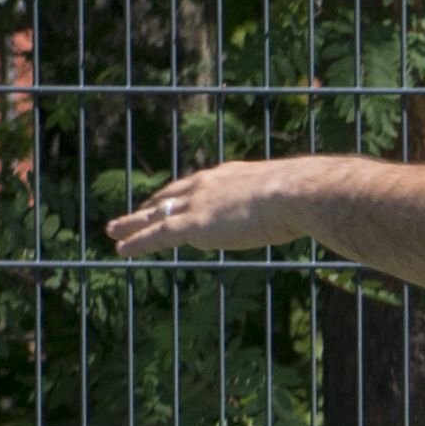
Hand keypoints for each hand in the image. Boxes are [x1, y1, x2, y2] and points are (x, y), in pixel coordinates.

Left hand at [105, 158, 341, 257]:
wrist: (294, 193)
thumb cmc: (302, 195)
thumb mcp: (290, 195)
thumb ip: (287, 202)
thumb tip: (312, 209)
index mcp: (228, 177)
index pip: (195, 186)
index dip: (178, 196)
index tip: (167, 201)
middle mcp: (205, 186)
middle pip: (168, 197)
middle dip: (149, 206)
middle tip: (133, 213)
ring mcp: (196, 205)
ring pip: (154, 216)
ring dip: (131, 224)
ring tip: (111, 230)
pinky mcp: (192, 226)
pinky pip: (156, 236)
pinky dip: (136, 241)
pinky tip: (119, 248)